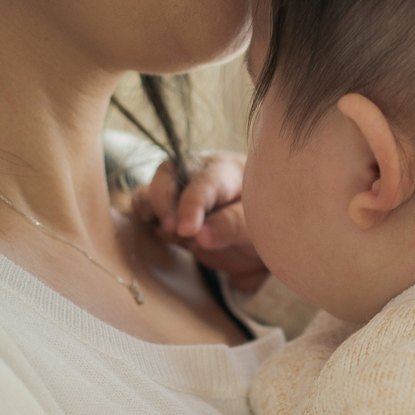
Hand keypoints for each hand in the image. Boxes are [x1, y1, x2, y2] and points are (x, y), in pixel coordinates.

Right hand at [131, 152, 267, 292]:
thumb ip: (232, 226)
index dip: (193, 204)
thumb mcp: (259, 226)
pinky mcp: (172, 214)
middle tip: (173, 227)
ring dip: (152, 207)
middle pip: (169, 173)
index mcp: (227, 171)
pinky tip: (158, 232)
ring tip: (166, 230)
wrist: (266, 243)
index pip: (205, 182)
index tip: (188, 229)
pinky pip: (149, 209)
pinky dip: (146, 218)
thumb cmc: (268, 224)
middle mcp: (200, 175)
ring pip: (154, 188)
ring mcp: (182, 193)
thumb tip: (198, 235)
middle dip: (164, 198)